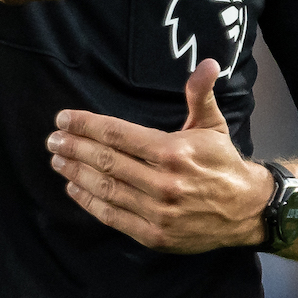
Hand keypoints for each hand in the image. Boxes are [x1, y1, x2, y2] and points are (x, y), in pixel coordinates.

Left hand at [48, 59, 273, 253]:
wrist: (245, 210)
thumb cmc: (222, 163)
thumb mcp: (213, 125)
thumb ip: (200, 94)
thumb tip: (207, 63)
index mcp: (174, 152)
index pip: (118, 135)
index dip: (86, 125)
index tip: (64, 118)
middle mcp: (163, 183)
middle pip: (105, 161)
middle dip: (74, 148)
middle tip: (53, 139)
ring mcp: (157, 212)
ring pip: (105, 188)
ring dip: (75, 173)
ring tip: (57, 160)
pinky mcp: (154, 235)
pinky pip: (112, 216)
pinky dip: (89, 201)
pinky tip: (74, 188)